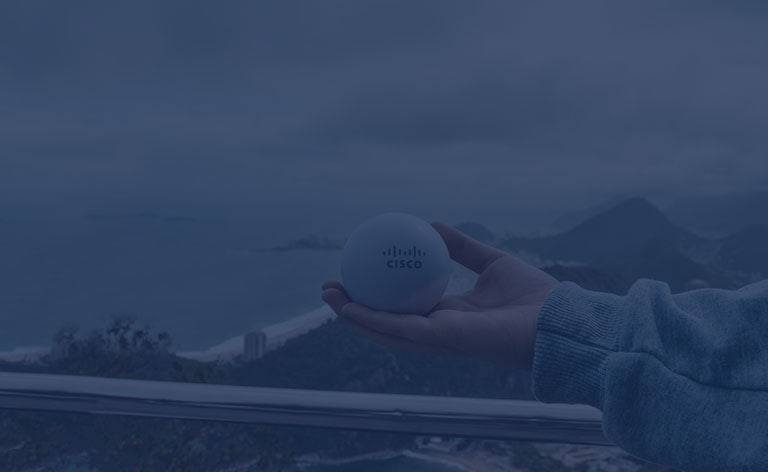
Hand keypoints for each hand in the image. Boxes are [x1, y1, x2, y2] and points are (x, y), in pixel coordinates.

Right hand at [321, 221, 557, 370]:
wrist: (559, 320)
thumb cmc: (534, 295)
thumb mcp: (491, 261)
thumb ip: (463, 248)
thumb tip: (431, 225)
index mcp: (450, 315)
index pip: (405, 308)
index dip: (378, 296)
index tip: (357, 274)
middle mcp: (439, 330)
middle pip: (387, 321)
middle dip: (356, 309)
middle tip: (331, 288)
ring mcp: (439, 339)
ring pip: (385, 330)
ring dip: (354, 315)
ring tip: (328, 295)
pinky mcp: (443, 340)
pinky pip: (400, 329)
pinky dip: (372, 319)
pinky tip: (350, 306)